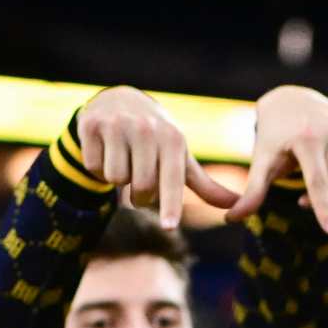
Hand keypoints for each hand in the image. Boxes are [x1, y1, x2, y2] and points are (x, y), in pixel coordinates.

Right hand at [75, 86, 238, 218]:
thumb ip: (205, 185)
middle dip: (140, 196)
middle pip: (142, 188)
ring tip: (123, 158)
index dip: (171, 205)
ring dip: (117, 178)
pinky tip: (105, 149)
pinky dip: (97, 166)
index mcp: (173, 140)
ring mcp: (118, 125)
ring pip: (116, 178)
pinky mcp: (91, 124)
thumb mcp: (180, 158)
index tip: (170, 226)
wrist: (120, 101)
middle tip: (139, 178)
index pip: (172, 181)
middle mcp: (147, 129)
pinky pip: (93, 166)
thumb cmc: (157, 139)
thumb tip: (236, 207)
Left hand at [233, 86, 327, 233]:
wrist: (291, 99)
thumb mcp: (262, 161)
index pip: (318, 182)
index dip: (323, 209)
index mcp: (307, 137)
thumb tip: (230, 219)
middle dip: (319, 193)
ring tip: (314, 165)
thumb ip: (252, 192)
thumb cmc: (273, 136)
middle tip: (300, 179)